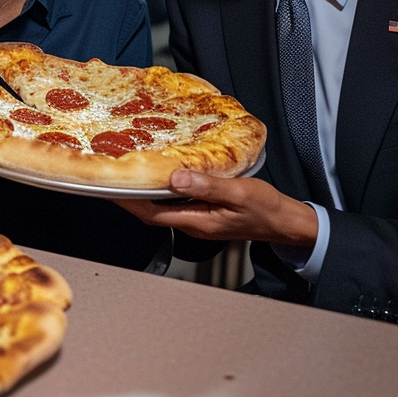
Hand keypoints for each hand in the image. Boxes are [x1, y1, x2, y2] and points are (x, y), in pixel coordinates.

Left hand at [114, 170, 318, 246]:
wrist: (285, 221)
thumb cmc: (266, 209)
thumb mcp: (238, 193)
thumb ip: (207, 186)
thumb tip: (176, 177)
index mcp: (198, 222)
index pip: (152, 214)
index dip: (129, 201)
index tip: (112, 187)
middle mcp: (193, 224)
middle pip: (151, 212)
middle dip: (130, 196)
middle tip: (113, 175)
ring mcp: (198, 219)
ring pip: (162, 207)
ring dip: (145, 192)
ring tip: (130, 172)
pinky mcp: (204, 213)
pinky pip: (176, 203)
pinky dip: (163, 190)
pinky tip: (162, 176)